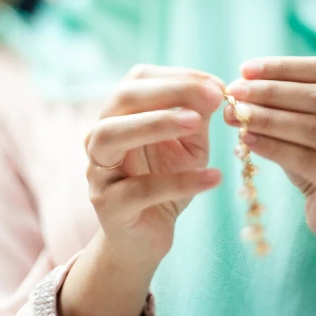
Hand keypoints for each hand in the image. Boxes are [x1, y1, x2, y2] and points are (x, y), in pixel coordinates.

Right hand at [85, 65, 224, 267]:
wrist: (146, 238)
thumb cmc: (167, 182)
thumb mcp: (188, 144)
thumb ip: (197, 116)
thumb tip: (215, 88)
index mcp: (118, 116)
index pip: (138, 80)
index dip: (177, 77)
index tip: (217, 84)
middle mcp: (99, 137)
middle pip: (122, 99)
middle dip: (169, 92)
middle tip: (212, 96)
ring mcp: (99, 172)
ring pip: (112, 135)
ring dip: (156, 123)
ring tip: (196, 123)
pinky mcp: (109, 207)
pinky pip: (140, 190)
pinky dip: (180, 182)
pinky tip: (214, 178)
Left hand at [225, 57, 315, 244]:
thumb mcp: (307, 130)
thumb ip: (283, 109)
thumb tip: (238, 91)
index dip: (284, 67)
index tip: (246, 69)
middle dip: (272, 92)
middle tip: (236, 91)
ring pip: (313, 127)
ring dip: (269, 118)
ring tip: (236, 115)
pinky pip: (306, 159)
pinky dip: (274, 147)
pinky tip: (248, 141)